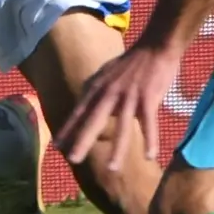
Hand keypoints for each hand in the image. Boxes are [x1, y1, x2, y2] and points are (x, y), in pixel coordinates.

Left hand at [59, 41, 181, 170]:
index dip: (68, 128)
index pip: (80, 111)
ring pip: (122, 127)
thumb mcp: (107, 74)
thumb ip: (97, 91)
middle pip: (94, 120)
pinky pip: (149, 123)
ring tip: (112, 169)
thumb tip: (86, 107)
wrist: (156, 44)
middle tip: (72, 159)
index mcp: (99, 87)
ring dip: (118, 150)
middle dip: (83, 140)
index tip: (56, 145)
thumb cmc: (132, 62)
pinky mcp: (149, 97)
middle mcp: (110, 92)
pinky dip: (150, 140)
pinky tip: (150, 155)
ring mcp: (129, 95)